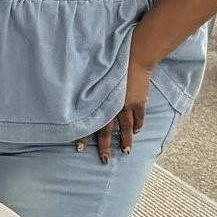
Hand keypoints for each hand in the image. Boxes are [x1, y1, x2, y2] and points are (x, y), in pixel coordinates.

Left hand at [77, 48, 151, 163]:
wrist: (132, 56)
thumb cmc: (110, 64)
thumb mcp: (93, 79)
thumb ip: (88, 93)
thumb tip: (77, 103)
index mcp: (97, 102)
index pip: (87, 124)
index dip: (83, 136)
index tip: (79, 149)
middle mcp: (110, 107)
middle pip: (105, 132)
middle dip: (104, 147)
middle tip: (104, 160)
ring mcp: (126, 106)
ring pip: (125, 128)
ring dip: (124, 141)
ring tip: (125, 152)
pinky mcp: (138, 102)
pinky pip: (139, 118)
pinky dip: (138, 126)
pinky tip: (136, 132)